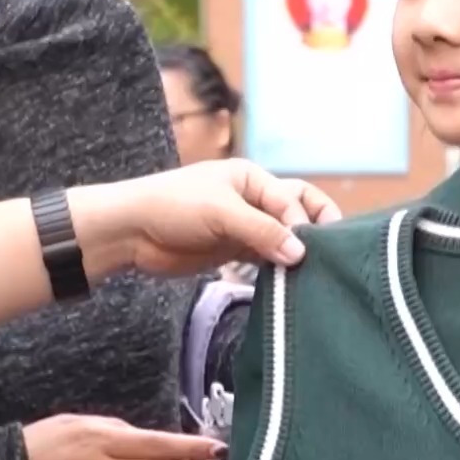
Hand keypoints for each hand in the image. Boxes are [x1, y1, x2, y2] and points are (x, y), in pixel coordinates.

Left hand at [70, 159, 342, 279]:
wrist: (130, 232)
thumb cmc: (174, 206)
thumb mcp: (222, 212)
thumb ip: (263, 232)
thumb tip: (301, 254)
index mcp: (252, 178)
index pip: (293, 197)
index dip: (303, 221)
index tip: (305, 247)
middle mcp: (253, 200)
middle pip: (296, 213)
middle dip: (312, 230)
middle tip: (329, 255)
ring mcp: (244, 227)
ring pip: (282, 238)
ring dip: (294, 253)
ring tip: (309, 274)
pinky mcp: (234, 251)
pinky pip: (265, 259)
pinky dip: (277, 268)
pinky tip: (288, 282)